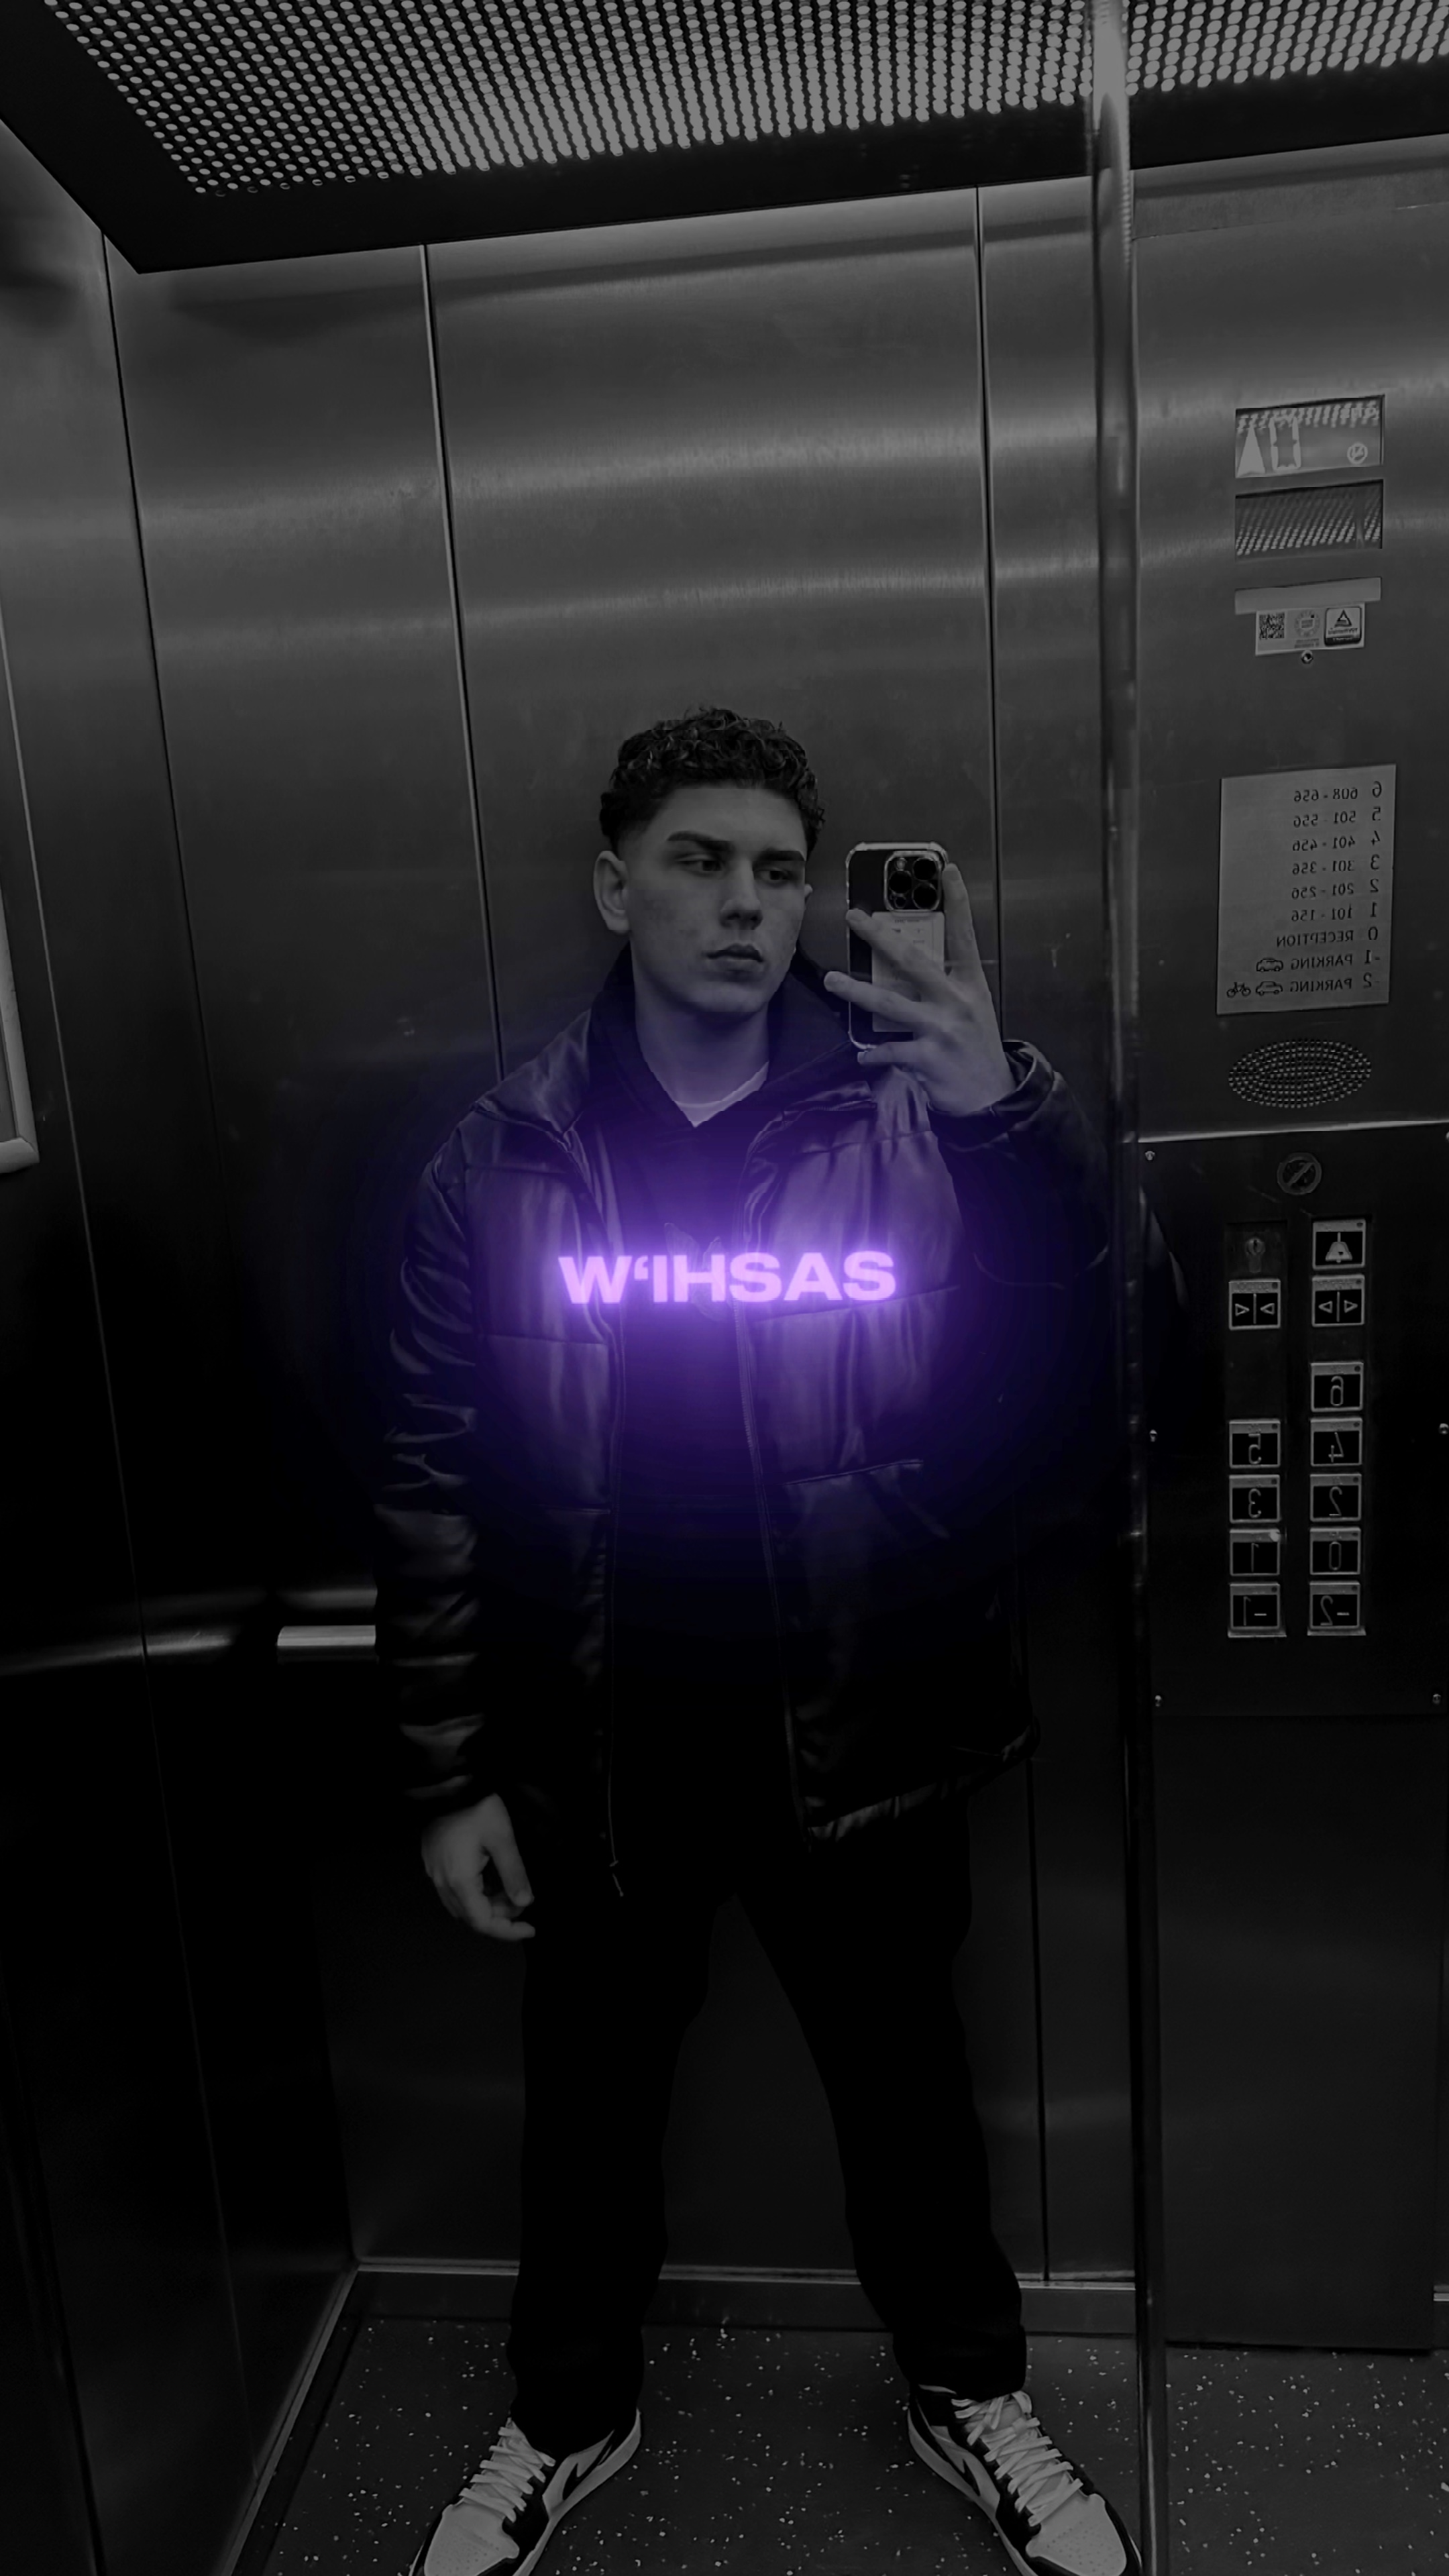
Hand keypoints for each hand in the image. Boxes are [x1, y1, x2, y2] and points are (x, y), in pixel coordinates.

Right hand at [422, 1792, 535, 1940]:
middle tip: (524, 1900)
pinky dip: (476, 1893)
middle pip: (471, 1916)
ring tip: (510, 1890)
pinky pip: (454, 1890)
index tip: (531, 1928)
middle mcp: (442, 1882)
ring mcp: (434, 1872)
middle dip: (500, 1915)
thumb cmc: (477, 1807)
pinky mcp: (433, 1862)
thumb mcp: (502, 1839)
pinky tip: (491, 1879)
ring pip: (463, 1904)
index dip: (507, 1930)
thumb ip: (514, 1874)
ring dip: (488, 1905)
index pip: (482, 1922)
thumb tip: (525, 1904)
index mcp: (459, 1880)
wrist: (448, 1782)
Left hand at [822, 862, 1014, 1117]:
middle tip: (854, 918)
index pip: (964, 936)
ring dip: (856, 992)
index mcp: (969, 984)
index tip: (948, 871)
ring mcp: (940, 1029)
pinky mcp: (927, 1058)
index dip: (958, 903)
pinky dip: (873, 1053)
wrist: (991, 1095)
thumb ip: (945, 983)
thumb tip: (907, 960)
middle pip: (912, 961)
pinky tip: (861, 1054)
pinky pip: (890, 1050)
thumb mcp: (972, 1007)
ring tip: (831, 981)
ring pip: (890, 1003)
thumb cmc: (975, 1045)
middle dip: (880, 937)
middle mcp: (955, 1001)